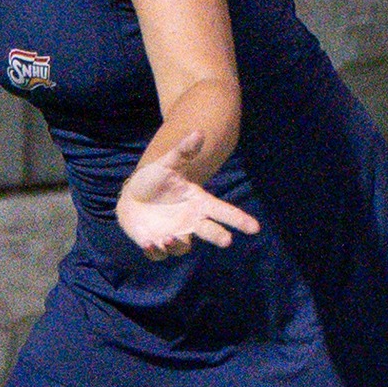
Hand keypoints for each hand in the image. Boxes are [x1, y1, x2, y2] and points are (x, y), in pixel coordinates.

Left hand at [116, 130, 260, 259]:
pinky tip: (150, 243)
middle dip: (219, 236)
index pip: (223, 211)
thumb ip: (183, 151)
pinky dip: (156, 251)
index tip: (255, 228)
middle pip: (210, 232)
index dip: (239, 219)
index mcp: (198, 203)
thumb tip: (199, 132)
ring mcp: (173, 235)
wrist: (132, 195)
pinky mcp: (155, 244)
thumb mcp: (168, 164)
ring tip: (168, 237)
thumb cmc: (155, 179)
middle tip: (227, 240)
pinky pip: (160, 254)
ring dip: (177, 244)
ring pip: (182, 246)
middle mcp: (190, 222)